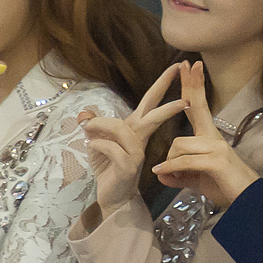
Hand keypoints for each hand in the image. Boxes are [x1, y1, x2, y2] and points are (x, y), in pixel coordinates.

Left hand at [82, 62, 189, 218]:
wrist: (110, 195)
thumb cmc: (107, 167)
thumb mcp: (95, 141)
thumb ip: (92, 125)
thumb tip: (84, 112)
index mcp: (135, 128)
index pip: (150, 102)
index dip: (162, 84)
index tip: (176, 67)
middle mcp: (139, 138)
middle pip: (153, 111)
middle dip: (164, 89)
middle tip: (178, 69)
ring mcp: (136, 153)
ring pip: (124, 129)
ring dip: (102, 125)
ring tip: (87, 129)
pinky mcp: (128, 167)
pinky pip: (112, 148)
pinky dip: (97, 145)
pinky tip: (91, 147)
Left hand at [151, 61, 260, 208]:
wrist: (247, 202)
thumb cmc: (225, 187)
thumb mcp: (196, 179)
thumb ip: (178, 174)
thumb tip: (160, 174)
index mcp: (209, 137)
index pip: (198, 107)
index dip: (194, 87)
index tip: (190, 67)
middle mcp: (214, 138)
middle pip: (198, 106)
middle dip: (192, 85)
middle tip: (187, 63)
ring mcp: (216, 148)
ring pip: (179, 145)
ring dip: (170, 162)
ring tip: (170, 176)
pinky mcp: (216, 161)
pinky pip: (184, 160)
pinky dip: (171, 169)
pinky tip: (164, 174)